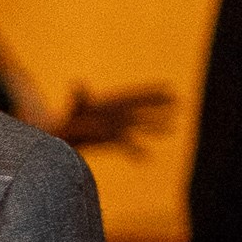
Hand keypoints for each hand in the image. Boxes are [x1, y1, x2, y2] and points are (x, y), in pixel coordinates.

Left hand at [54, 82, 175, 157]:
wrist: (63, 134)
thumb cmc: (71, 117)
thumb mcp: (76, 106)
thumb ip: (79, 96)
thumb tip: (77, 84)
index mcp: (112, 103)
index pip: (136, 96)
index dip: (152, 92)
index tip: (168, 87)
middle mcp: (118, 114)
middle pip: (142, 110)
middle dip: (158, 107)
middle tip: (178, 102)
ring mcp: (117, 127)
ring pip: (140, 126)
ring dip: (155, 127)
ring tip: (171, 128)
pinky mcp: (113, 140)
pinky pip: (129, 146)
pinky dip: (137, 151)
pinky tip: (146, 158)